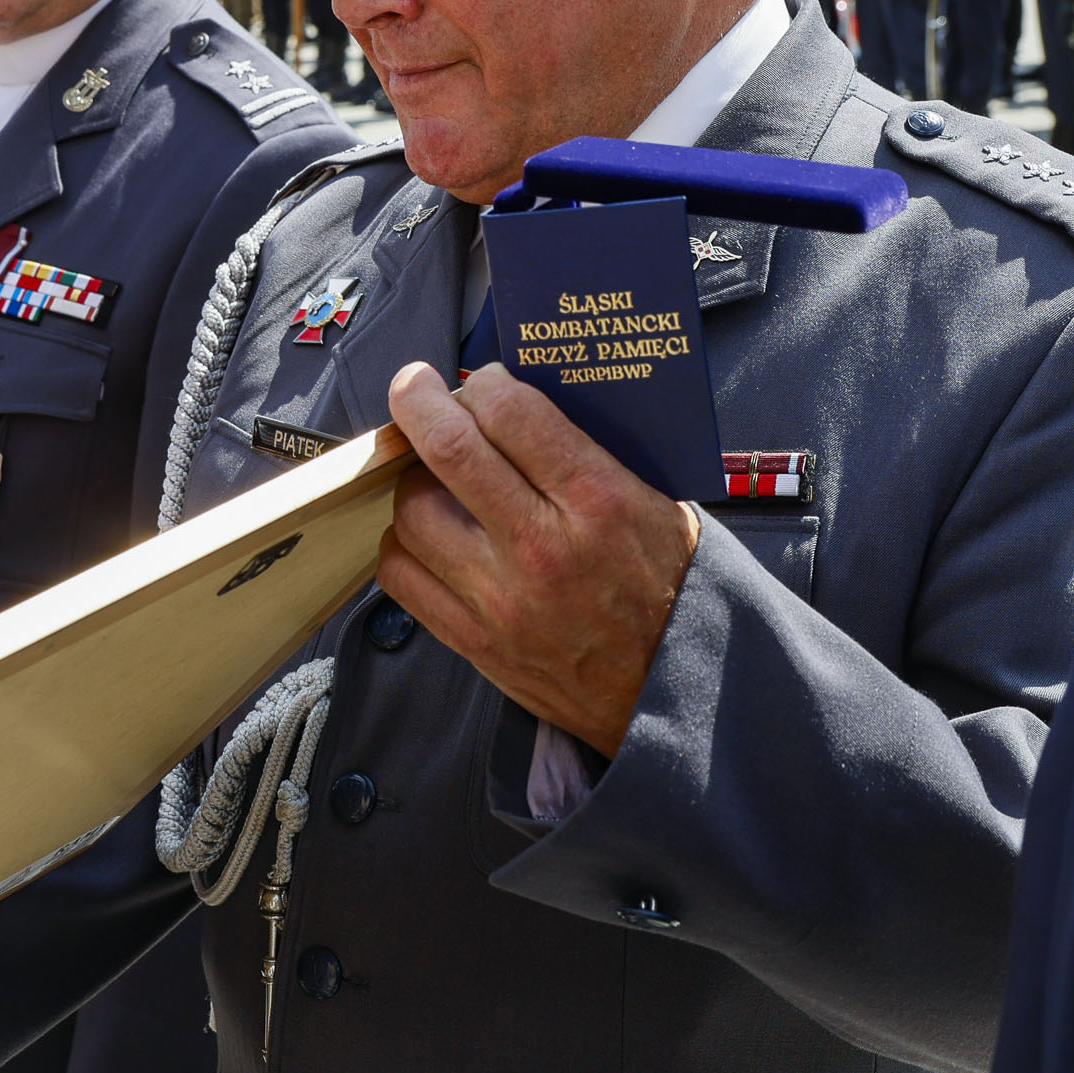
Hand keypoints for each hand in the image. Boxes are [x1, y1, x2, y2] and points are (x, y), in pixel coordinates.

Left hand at [378, 362, 700, 759]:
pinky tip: (427, 532)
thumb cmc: (667, 586)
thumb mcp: (655, 502)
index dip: (485, 382)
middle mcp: (543, 548)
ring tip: (435, 475)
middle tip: (415, 388)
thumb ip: (585, 450)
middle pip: (448, 450)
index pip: (513, 413)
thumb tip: (513, 400)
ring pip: (412, 510)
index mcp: (599, 502)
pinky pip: (401, 574)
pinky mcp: (473, 641)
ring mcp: (500, 600)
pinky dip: (403, 541)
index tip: (481, 382)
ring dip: (414, 479)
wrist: (671, 690)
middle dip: (420, 401)